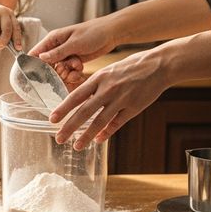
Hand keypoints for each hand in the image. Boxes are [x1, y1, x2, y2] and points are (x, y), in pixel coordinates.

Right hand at [0, 2, 21, 49]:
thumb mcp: (2, 23)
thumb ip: (7, 33)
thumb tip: (14, 48)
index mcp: (10, 14)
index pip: (16, 28)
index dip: (17, 39)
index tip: (18, 48)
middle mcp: (2, 12)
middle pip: (6, 29)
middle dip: (4, 40)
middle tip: (0, 46)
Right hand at [28, 17, 117, 65]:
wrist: (111, 34)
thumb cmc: (93, 33)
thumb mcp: (74, 43)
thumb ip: (57, 52)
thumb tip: (40, 58)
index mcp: (53, 39)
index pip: (36, 52)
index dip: (34, 64)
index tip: (35, 76)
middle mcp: (57, 47)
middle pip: (47, 65)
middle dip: (56, 70)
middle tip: (66, 68)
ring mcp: (66, 55)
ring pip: (59, 70)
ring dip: (67, 72)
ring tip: (77, 66)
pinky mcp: (74, 60)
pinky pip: (69, 71)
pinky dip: (74, 72)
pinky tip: (80, 68)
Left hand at [49, 52, 168, 149]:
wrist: (159, 65)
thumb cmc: (132, 67)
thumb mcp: (109, 71)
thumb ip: (96, 86)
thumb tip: (81, 101)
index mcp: (99, 78)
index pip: (76, 96)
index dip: (63, 109)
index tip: (52, 119)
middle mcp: (108, 89)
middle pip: (84, 111)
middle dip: (69, 127)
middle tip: (58, 139)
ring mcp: (121, 99)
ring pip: (99, 121)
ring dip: (86, 135)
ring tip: (76, 146)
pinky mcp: (133, 108)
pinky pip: (117, 123)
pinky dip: (106, 133)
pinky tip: (98, 141)